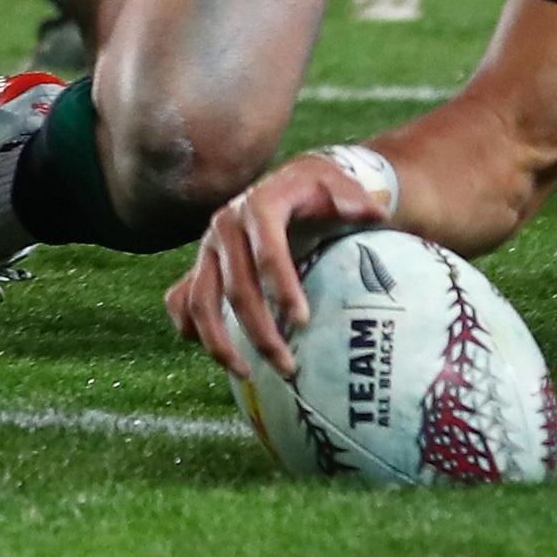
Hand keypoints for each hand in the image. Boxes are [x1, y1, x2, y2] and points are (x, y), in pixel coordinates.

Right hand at [165, 153, 392, 383]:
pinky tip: (214, 351)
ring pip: (200, 301)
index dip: (283, 288)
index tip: (304, 321)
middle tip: (287, 367)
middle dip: (260, 331)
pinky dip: (191, 327)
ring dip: (220, 343)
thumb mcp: (338, 183)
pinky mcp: (199, 264)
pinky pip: (182, 300)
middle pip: (236, 288)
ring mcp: (207, 247)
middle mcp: (225, 225)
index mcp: (259, 205)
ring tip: (247, 374)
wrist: (290, 182)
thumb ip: (354, 200)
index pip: (268, 252)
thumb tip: (374, 215)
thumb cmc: (318, 188)